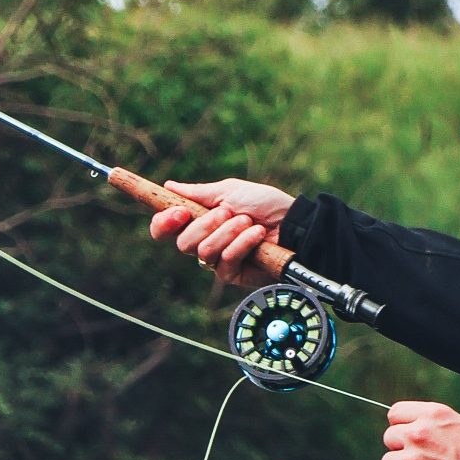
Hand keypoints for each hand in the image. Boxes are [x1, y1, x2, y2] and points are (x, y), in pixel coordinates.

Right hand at [148, 177, 296, 283]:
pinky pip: (224, 261)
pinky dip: (242, 244)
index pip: (166, 228)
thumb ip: (199, 193)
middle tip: (228, 212)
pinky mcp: (233, 274)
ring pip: (203, 251)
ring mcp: (218, 260)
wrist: (295, 222)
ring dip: (228, 232)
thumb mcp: (231, 191)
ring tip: (248, 222)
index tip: (179, 212)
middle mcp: (205, 241)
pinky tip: (257, 235)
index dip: (164, 223)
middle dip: (206, 224)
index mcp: (199, 220)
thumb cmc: (266, 205)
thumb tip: (169, 186)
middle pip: (183, 242)